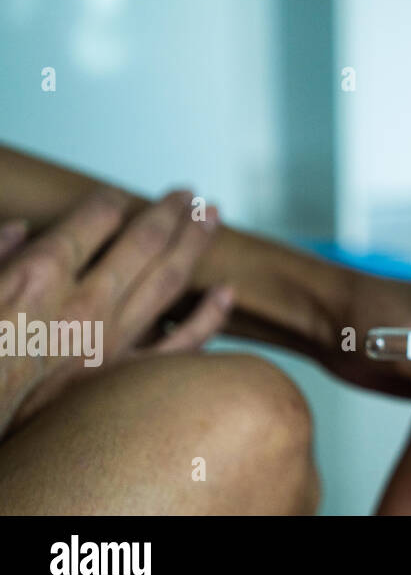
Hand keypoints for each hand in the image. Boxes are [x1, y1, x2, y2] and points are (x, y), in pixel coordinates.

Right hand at [0, 187, 230, 435]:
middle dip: (168, 212)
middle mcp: (86, 303)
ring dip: (194, 243)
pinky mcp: (126, 381)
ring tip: (213, 215)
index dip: (108, 201)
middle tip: (187, 193)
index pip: (92, 220)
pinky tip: (226, 293)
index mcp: (39, 276)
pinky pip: (181, 345)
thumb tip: (18, 229)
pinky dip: (209, 317)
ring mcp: (113, 342)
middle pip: (143, 241)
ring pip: (169, 280)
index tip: (117, 195)